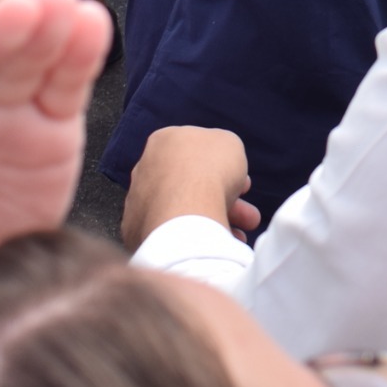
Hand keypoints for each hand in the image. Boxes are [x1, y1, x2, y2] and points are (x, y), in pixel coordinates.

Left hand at [122, 126, 263, 250]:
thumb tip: (219, 157)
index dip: (224, 168)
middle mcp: (146, 170)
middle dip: (226, 201)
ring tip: (240, 236)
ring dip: (216, 222)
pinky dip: (196, 238)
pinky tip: (218, 244)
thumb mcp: (228, 143)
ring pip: (185, 212)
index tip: (243, 184)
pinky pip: (173, 233)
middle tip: (248, 216)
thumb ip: (222, 146)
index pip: (196, 153)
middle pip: (192, 186)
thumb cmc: (209, 171)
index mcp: (163, 141)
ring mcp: (139, 202)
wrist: (185, 212)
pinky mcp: (138, 231)